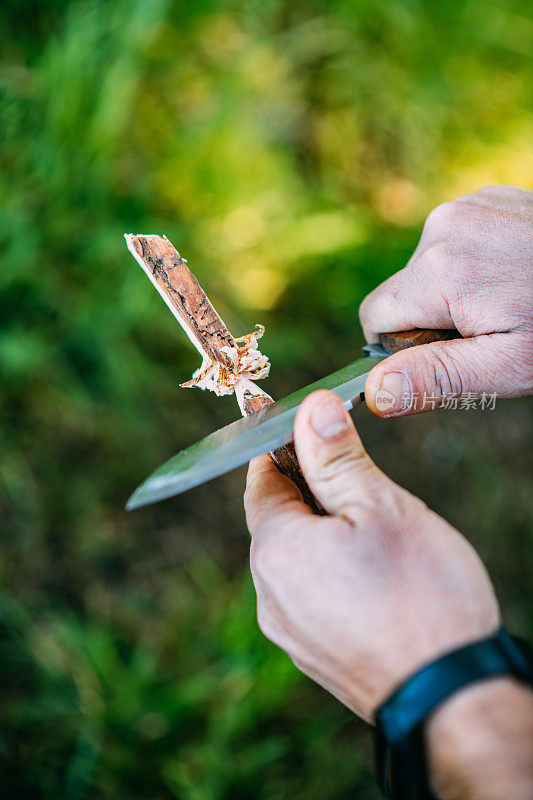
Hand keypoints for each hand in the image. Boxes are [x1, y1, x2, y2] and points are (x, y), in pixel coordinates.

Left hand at [244, 390, 499, 720]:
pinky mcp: (313, 656)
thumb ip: (336, 457)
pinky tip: (374, 576)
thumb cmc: (422, 596)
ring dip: (324, 534)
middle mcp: (268, 594)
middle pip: (277, 520)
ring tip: (376, 533)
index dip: (285, 448)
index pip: (261, 480)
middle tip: (362, 482)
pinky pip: (310, 596)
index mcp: (276, 550)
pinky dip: (331, 574)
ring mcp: (290, 631)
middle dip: (312, 492)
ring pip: (296, 559)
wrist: (451, 696)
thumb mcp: (381, 507)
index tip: (314, 433)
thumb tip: (312, 409)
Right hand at [359, 185, 532, 415]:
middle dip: (432, 320)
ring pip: (426, 269)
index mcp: (439, 270)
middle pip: (403, 293)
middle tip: (490, 331)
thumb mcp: (508, 366)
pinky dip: (470, 265)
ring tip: (505, 301)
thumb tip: (374, 392)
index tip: (449, 355)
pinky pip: (451, 243)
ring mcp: (466, 207)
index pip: (375, 317)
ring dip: (451, 293)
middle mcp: (443, 227)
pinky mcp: (484, 200)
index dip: (402, 348)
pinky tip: (509, 275)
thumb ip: (437, 377)